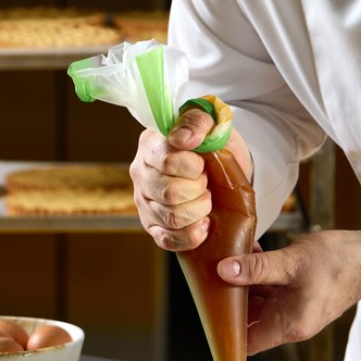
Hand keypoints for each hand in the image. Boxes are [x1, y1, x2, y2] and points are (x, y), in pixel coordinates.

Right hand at [130, 108, 251, 251]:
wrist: (219, 165)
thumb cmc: (211, 141)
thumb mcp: (211, 121)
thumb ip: (197, 121)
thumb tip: (183, 139)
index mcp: (150, 144)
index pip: (167, 162)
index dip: (193, 167)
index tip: (203, 163)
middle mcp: (140, 173)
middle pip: (169, 193)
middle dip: (198, 190)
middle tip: (206, 182)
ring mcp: (144, 202)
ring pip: (171, 218)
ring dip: (199, 211)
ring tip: (205, 199)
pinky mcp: (152, 226)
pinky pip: (167, 240)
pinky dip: (191, 235)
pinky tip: (203, 224)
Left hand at [216, 224, 360, 354]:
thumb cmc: (338, 264)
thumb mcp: (291, 263)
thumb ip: (256, 268)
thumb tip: (223, 271)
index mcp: (287, 326)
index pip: (245, 344)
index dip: (224, 335)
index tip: (206, 313)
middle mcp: (289, 323)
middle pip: (248, 321)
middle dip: (230, 300)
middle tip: (210, 274)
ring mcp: (294, 309)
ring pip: (258, 302)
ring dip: (243, 282)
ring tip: (229, 256)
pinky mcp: (299, 295)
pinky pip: (271, 289)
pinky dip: (258, 274)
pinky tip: (250, 250)